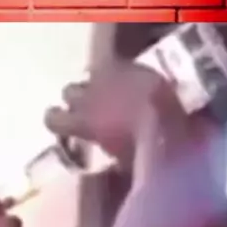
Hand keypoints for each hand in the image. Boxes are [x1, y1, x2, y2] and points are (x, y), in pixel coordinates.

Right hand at [44, 61, 172, 162]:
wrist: (174, 119)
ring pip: (88, 74)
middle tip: (90, 109)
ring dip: (94, 83)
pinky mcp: (129, 64)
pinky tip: (125, 79)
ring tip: (107, 92)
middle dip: (77, 100)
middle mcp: (89, 96)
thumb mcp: (124, 162)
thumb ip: (108, 153)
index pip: (52, 118)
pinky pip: (112, 63)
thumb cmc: (147, 151)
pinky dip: (115, 71)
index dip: (57, 122)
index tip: (65, 128)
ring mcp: (108, 77)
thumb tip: (106, 151)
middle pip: (68, 92)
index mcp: (83, 123)